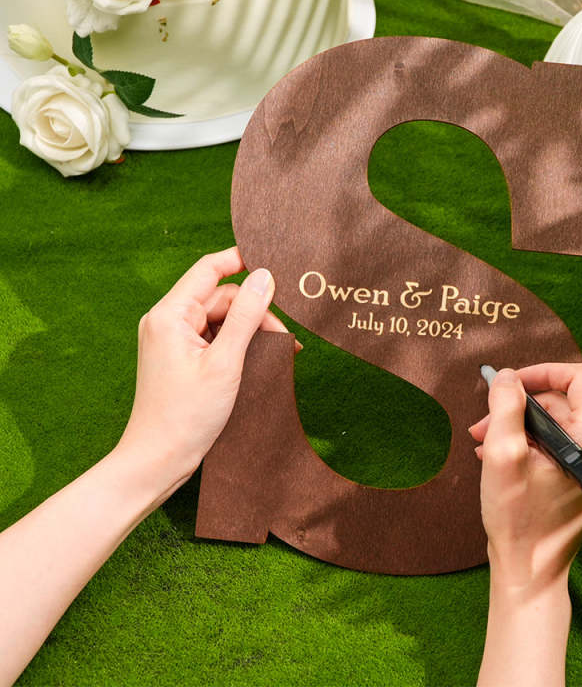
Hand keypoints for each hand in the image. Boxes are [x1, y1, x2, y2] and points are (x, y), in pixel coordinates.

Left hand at [115, 247, 296, 493]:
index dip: (241, 260)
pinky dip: (238, 344)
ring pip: (221, 318)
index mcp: (169, 315)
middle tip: (286, 338)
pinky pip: (215, 336)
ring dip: (250, 330)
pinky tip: (261, 358)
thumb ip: (246, 316)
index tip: (276, 262)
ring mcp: (173, 339)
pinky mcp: (181, 356)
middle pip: (221, 297)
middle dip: (255, 311)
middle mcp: (167, 320)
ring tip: (280, 351)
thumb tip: (265, 276)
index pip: (209, 269)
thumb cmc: (187, 415)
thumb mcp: (225, 362)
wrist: (158, 460)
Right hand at [470, 363, 581, 594]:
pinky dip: (528, 443)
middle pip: (561, 401)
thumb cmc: (519, 517)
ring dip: (517, 427)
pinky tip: (498, 457)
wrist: (530, 569)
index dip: (541, 373)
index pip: (579, 377)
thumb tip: (506, 375)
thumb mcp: (504, 453)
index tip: (510, 383)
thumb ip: (505, 405)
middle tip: (483, 424)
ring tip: (484, 445)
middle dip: (518, 408)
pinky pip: (558, 442)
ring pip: (556, 422)